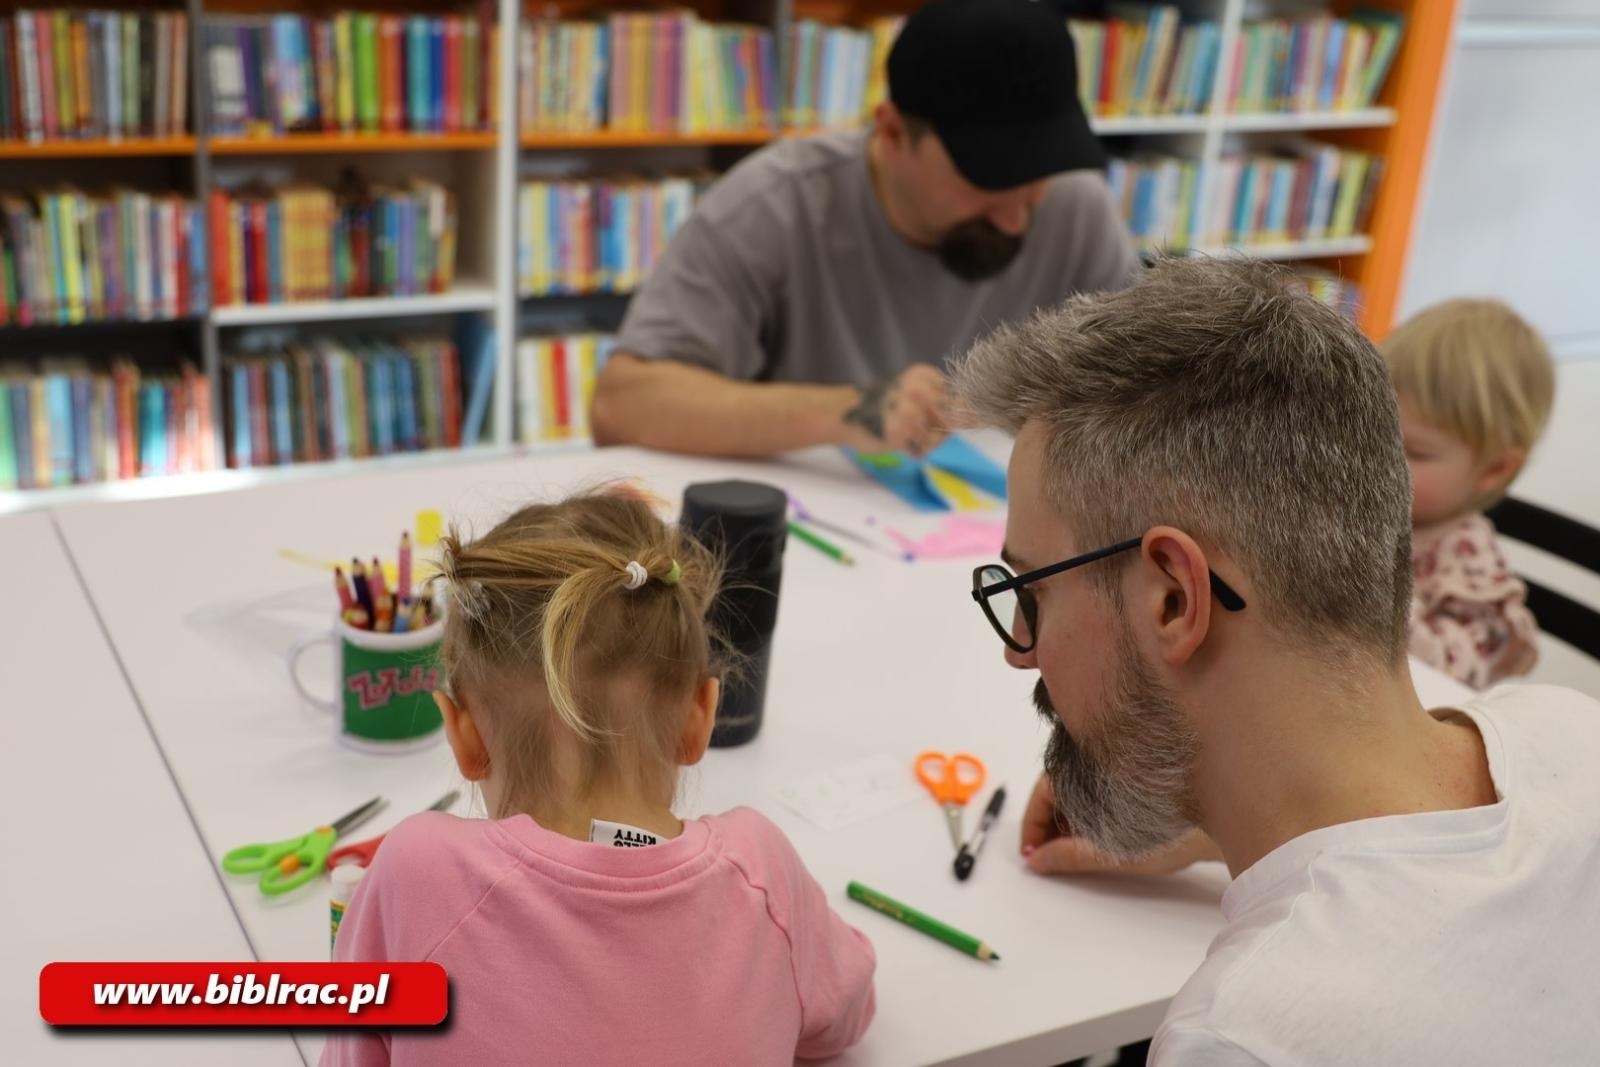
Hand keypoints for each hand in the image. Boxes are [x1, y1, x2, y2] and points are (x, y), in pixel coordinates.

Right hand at [839, 363, 949, 457]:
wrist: (847, 415)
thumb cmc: (888, 406)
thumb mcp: (918, 394)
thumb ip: (947, 403)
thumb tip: (977, 417)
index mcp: (924, 374)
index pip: (957, 401)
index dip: (944, 412)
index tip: (923, 409)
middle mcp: (919, 388)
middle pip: (951, 421)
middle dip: (936, 428)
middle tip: (912, 421)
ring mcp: (909, 411)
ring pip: (938, 439)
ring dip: (923, 441)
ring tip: (903, 430)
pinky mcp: (900, 432)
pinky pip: (923, 450)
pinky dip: (912, 450)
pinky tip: (897, 438)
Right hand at [1020, 772, 1218, 876]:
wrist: (1226, 821)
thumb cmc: (1176, 830)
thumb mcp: (1114, 850)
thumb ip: (1070, 855)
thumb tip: (1038, 862)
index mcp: (1086, 769)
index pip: (1041, 794)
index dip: (1032, 829)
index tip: (1031, 858)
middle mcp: (1096, 763)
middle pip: (1056, 794)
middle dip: (1049, 829)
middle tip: (1050, 861)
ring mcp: (1113, 771)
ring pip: (1075, 797)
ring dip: (1069, 825)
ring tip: (1077, 853)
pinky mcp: (1129, 782)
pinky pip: (1096, 798)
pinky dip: (1089, 819)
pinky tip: (1099, 839)